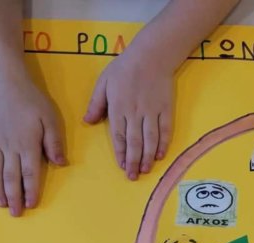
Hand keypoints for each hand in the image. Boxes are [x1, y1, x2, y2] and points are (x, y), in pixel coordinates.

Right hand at [0, 75, 65, 216]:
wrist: (5, 82)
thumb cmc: (32, 100)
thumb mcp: (51, 119)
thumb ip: (54, 142)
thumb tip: (61, 164)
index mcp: (27, 144)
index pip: (30, 173)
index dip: (30, 190)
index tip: (31, 204)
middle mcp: (9, 146)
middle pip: (11, 176)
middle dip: (14, 197)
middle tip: (15, 213)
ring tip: (1, 204)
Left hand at [84, 47, 173, 180]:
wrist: (152, 55)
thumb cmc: (125, 68)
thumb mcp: (103, 82)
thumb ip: (96, 103)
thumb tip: (88, 122)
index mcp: (118, 107)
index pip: (119, 136)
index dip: (120, 153)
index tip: (121, 166)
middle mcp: (135, 113)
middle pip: (135, 142)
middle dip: (133, 161)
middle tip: (133, 176)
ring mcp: (152, 112)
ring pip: (150, 139)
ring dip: (147, 156)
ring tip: (146, 170)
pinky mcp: (166, 109)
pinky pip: (165, 130)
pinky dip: (163, 144)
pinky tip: (160, 155)